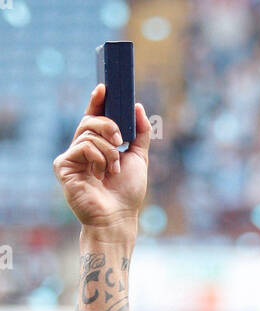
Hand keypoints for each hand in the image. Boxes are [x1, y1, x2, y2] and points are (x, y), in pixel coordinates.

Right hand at [53, 86, 150, 237]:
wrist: (117, 218)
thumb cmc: (127, 194)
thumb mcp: (138, 159)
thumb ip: (140, 134)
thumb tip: (138, 107)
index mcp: (96, 147)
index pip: (93, 118)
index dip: (97, 102)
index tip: (105, 88)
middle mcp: (81, 150)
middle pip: (89, 121)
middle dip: (108, 125)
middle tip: (120, 139)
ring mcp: (71, 158)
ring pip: (88, 134)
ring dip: (109, 150)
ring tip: (114, 169)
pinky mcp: (63, 166)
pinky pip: (82, 146)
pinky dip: (98, 157)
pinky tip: (100, 174)